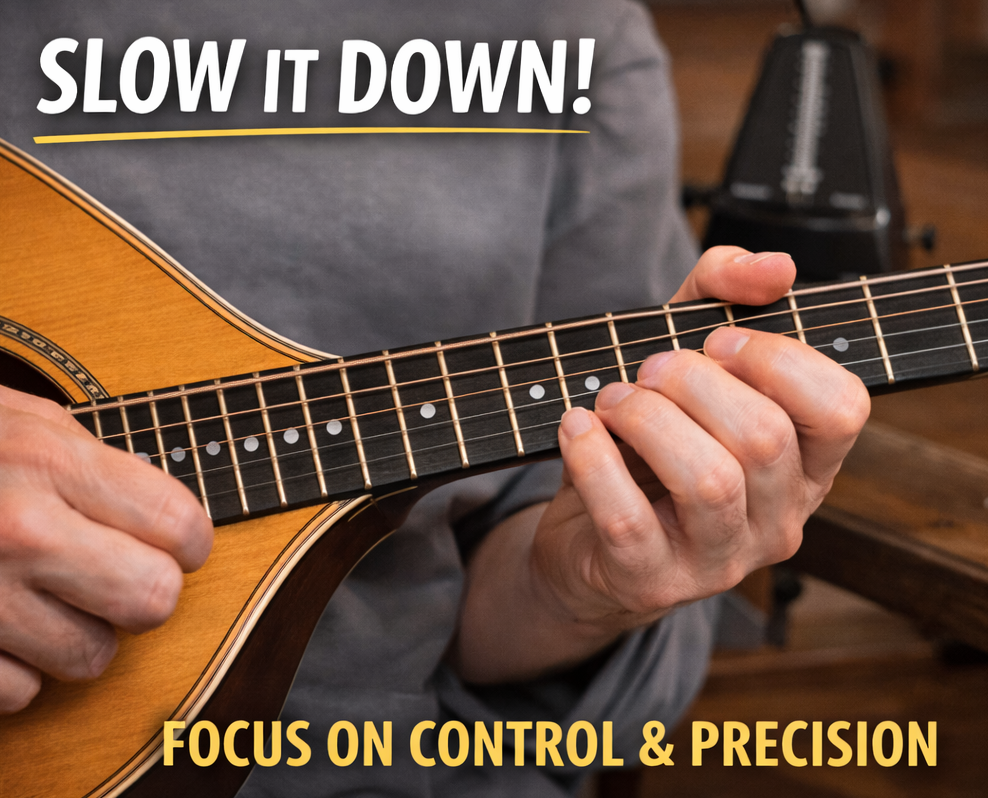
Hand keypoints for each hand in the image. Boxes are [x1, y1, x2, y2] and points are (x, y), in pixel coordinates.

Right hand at [0, 386, 212, 711]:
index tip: (173, 542)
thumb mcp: (18, 420)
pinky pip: (21, 692)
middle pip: (154, 600)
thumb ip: (94, 463)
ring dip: (79, 634)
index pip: (182, 527)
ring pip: (93, 657)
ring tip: (43, 595)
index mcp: (49, 461)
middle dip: (145, 592)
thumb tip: (168, 517)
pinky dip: (15, 668)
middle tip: (116, 575)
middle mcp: (19, 530)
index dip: (188, 541)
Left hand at [452, 247, 869, 682]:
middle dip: (693, 382)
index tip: (717, 341)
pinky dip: (593, 459)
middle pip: (764, 438)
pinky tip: (578, 428)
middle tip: (648, 369)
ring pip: (709, 482)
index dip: (780, 359)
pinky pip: (628, 518)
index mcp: (805, 465)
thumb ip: (724, 295)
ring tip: (612, 400)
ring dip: (646, 419)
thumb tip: (775, 267)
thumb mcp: (687, 358)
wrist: (587, 539)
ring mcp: (719, 561)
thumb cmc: (650, 441)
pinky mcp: (651, 581)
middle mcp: (778, 520)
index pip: (843, 409)